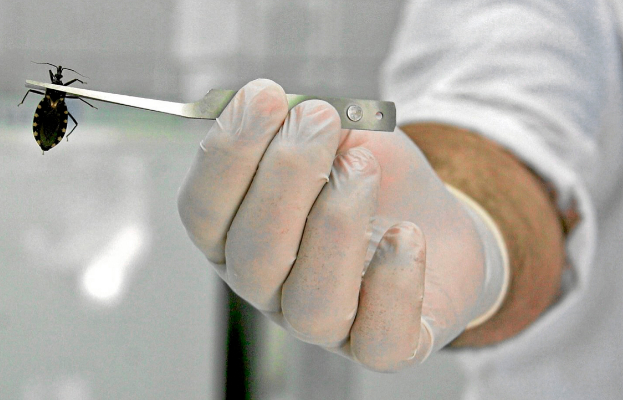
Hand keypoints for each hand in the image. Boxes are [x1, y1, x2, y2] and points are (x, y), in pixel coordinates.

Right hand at [178, 79, 487, 370]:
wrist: (432, 220)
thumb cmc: (372, 177)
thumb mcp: (338, 133)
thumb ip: (307, 120)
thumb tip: (288, 106)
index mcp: (237, 236)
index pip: (203, 212)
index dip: (226, 154)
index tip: (264, 95)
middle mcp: (269, 288)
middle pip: (254, 255)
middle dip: (286, 175)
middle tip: (321, 118)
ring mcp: (323, 324)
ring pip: (310, 305)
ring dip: (334, 224)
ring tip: (362, 167)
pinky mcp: (382, 345)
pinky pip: (380, 342)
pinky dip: (394, 284)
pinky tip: (406, 234)